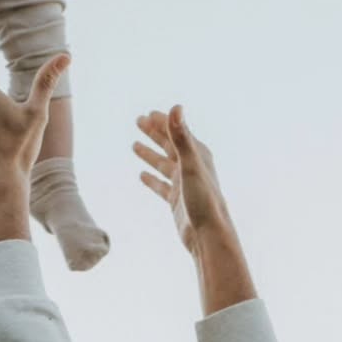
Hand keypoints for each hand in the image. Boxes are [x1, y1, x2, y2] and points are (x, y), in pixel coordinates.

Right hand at [133, 106, 231, 253]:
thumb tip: (176, 107)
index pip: (177, 132)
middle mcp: (191, 167)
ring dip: (150, 154)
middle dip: (154, 133)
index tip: (147, 114)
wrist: (208, 233)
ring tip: (134, 145)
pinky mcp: (177, 200)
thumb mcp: (190, 164)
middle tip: (138, 121)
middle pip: (169, 145)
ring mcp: (183, 184)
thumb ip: (181, 136)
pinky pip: (161, 186)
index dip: (162, 122)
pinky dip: (151, 179)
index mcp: (197, 155)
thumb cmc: (203, 198)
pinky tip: (141, 176)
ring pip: (163, 164)